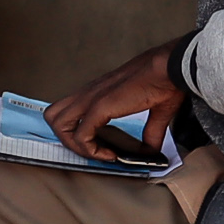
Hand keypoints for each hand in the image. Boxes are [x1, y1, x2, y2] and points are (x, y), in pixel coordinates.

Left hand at [45, 42, 187, 165]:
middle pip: (53, 116)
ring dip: (75, 145)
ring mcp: (92, 98)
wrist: (171, 68)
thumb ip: (150, 132)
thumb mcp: (155, 111)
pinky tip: (110, 154)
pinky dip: (91, 150)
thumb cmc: (164, 80)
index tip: (98, 146)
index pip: (67, 110)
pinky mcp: (100, 106)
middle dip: (67, 139)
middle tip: (90, 150)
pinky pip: (81, 135)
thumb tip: (152, 151)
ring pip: (58, 124)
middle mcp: (90, 93)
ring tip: (98, 154)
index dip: (75, 132)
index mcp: (98, 91)